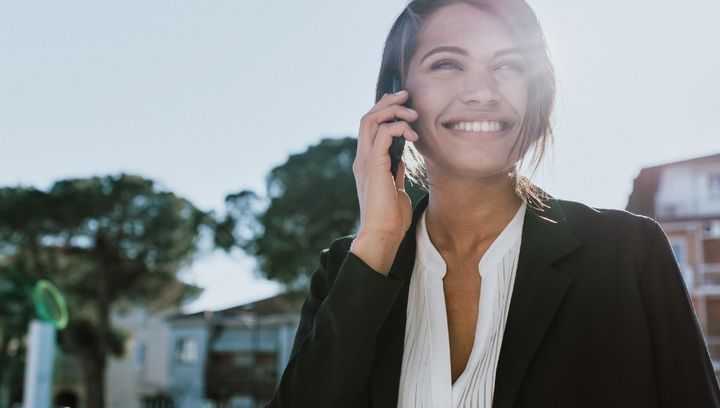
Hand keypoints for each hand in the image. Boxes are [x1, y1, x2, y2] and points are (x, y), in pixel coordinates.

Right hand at [352, 90, 418, 244]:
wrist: (383, 235)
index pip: (370, 127)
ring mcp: (365, 161)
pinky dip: (397, 128)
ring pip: (371, 120)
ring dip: (394, 111)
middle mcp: (362, 158)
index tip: (402, 102)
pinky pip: (382, 135)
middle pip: (368, 117)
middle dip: (387, 102)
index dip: (383, 109)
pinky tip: (412, 135)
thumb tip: (401, 160)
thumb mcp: (395, 188)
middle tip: (406, 94)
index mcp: (367, 162)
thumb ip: (395, 171)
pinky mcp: (374, 166)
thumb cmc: (391, 218)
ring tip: (413, 114)